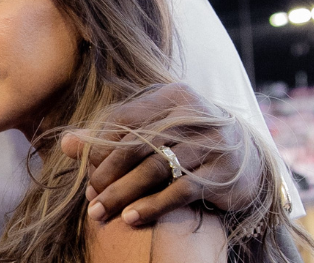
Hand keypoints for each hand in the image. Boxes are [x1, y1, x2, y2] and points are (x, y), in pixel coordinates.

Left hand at [60, 82, 260, 226]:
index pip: (125, 120)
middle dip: (108, 175)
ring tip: (102, 212)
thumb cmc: (187, 139)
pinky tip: (132, 217)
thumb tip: (65, 145)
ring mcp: (213, 143)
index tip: (86, 173)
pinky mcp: (224, 173)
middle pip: (138, 145)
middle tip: (90, 199)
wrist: (248, 157)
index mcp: (173, 97)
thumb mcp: (153, 128)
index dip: (101, 147)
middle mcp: (195, 115)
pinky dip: (153, 205)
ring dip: (124, 193)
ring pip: (156, 169)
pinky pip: (181, 191)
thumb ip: (111, 135)